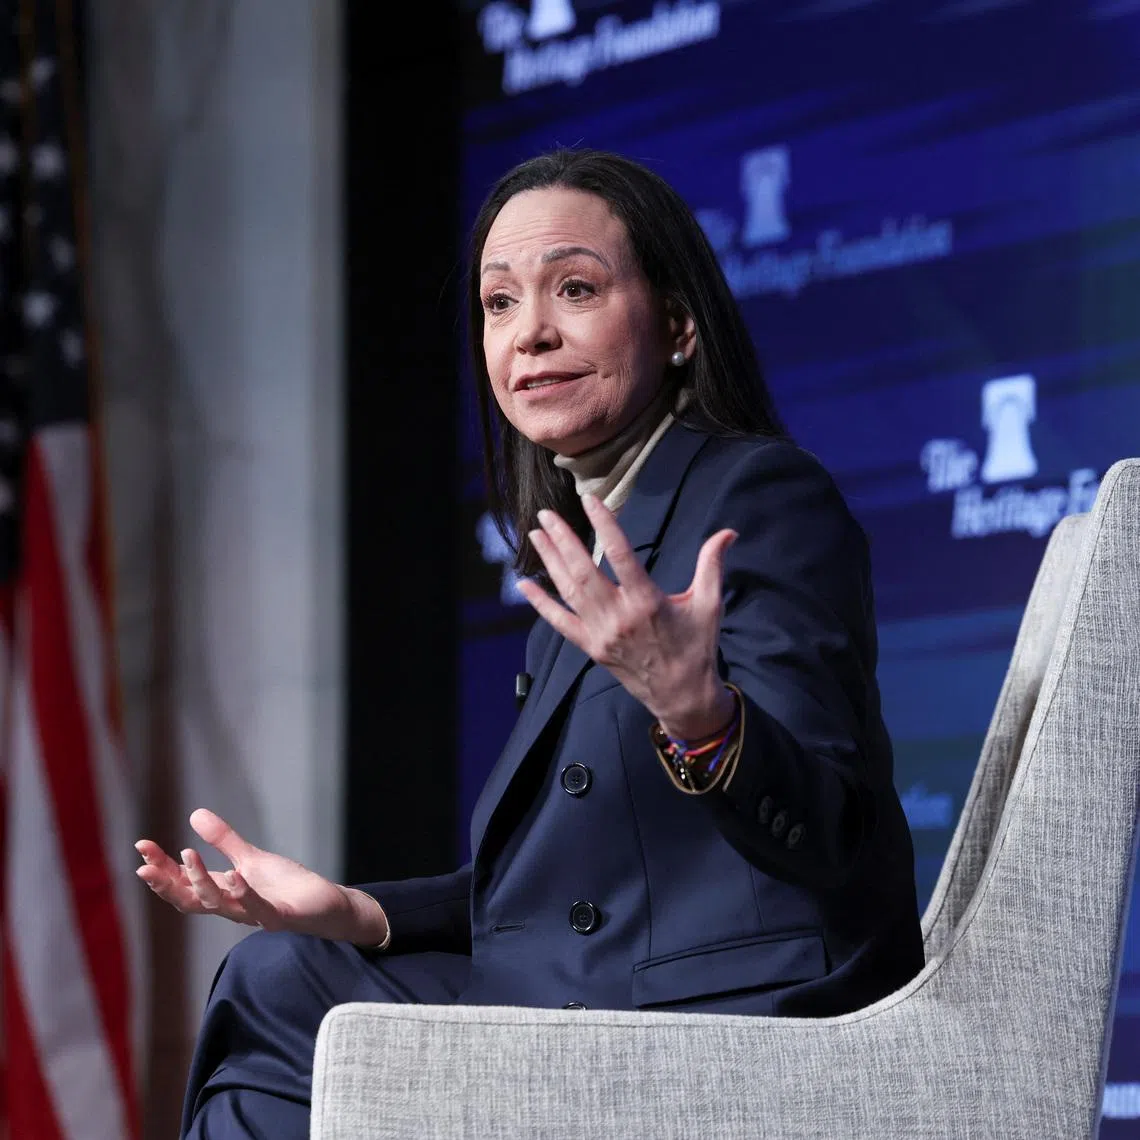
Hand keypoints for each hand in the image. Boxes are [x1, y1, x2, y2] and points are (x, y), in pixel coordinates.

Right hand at [134, 808, 387, 944]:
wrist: (326, 906)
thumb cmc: (287, 886)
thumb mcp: (251, 858)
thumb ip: (224, 841)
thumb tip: (194, 814)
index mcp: (223, 892)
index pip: (183, 883)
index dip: (161, 868)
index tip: (141, 846)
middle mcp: (232, 907)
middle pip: (190, 899)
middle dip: (166, 882)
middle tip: (144, 863)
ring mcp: (255, 915)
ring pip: (219, 904)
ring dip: (201, 881)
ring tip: (188, 855)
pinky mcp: (280, 917)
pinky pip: (259, 909)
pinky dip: (244, 894)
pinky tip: (235, 875)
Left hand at [516, 493, 736, 739]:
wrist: (682, 695)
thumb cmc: (697, 647)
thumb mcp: (709, 604)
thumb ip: (712, 565)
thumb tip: (728, 532)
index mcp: (647, 601)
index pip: (619, 554)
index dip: (603, 524)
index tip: (589, 501)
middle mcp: (619, 616)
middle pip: (583, 570)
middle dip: (563, 540)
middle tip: (546, 514)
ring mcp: (601, 634)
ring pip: (568, 591)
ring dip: (549, 561)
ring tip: (536, 535)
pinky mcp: (591, 648)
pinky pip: (560, 623)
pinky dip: (541, 604)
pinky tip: (524, 584)